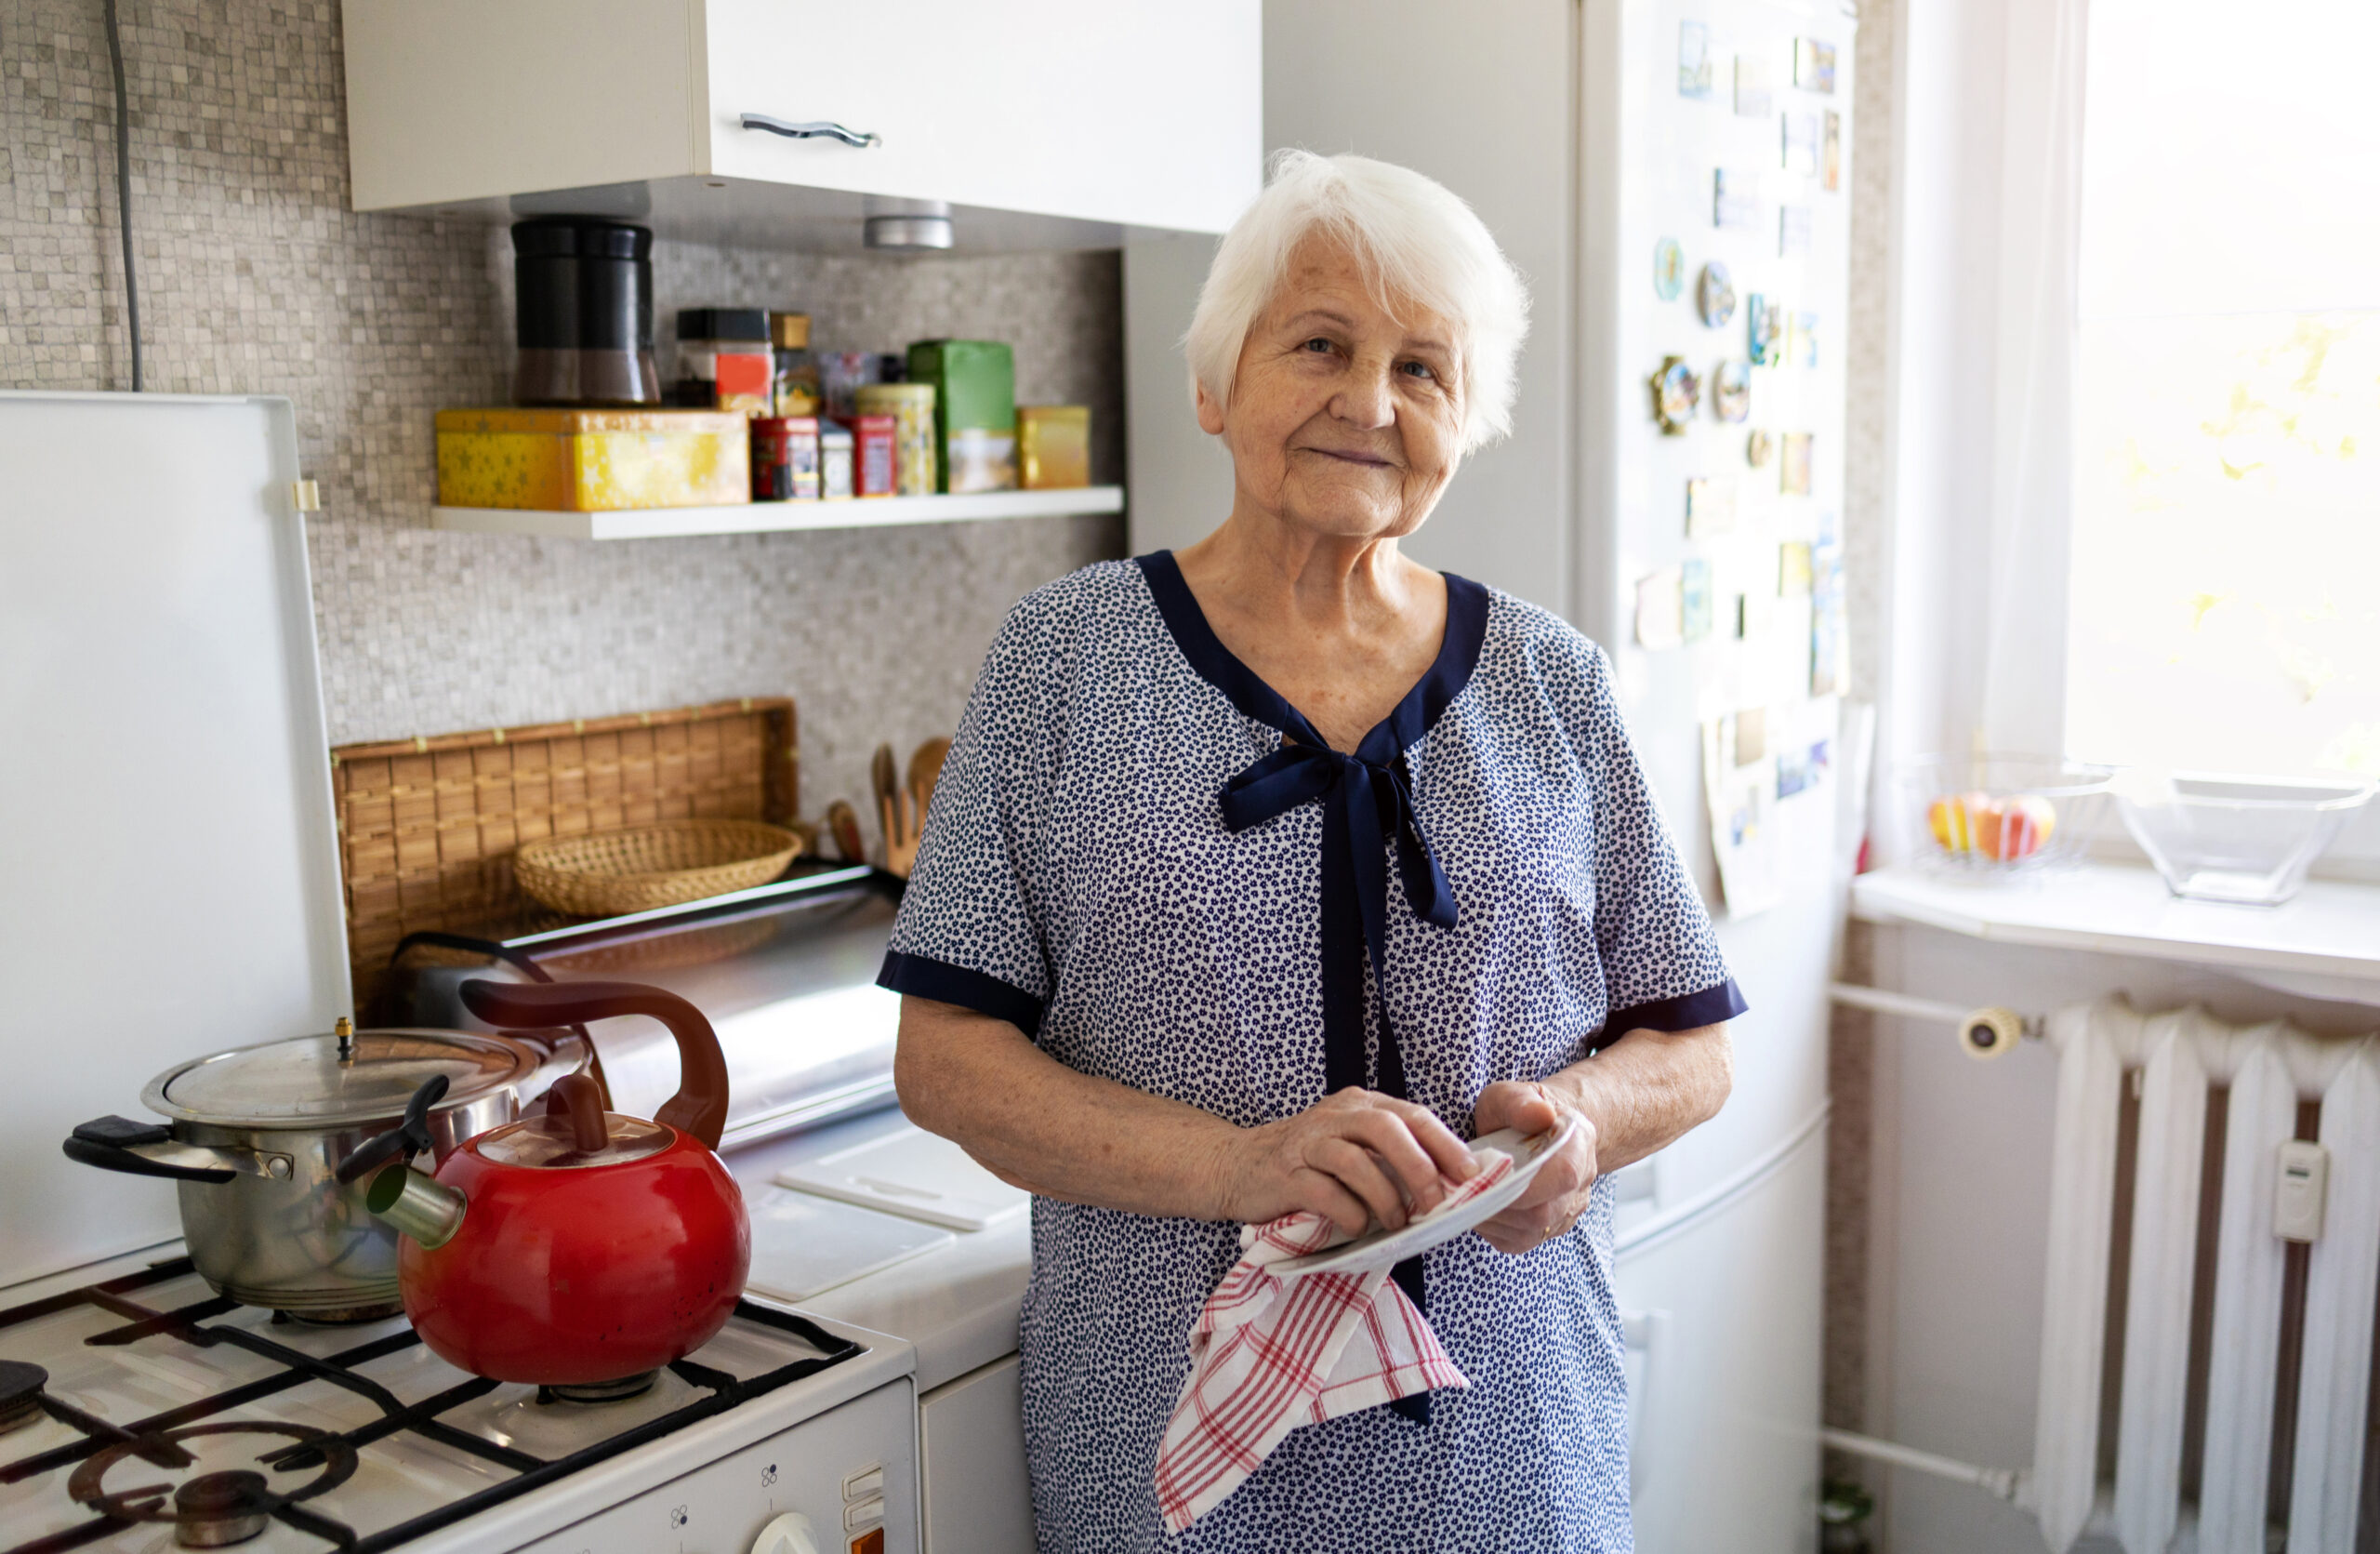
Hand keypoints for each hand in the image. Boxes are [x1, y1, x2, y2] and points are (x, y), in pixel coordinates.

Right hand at [1213, 1088, 1479, 1236]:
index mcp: (1360, 1106)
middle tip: (1436, 1204)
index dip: (1445, 1144)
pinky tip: (1357, 1229)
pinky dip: (1348, 1214)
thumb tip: (1446, 1189)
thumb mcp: (1351, 1148)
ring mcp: (1308, 1143)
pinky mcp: (1285, 1174)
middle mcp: (1335, 1117)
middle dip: (1418, 1167)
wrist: (1236, 1167)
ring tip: (1396, 1223)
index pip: (1412, 1116)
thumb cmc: (1307, 1165)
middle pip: (1386, 1129)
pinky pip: (1323, 1192)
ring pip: (1355, 1160)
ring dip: (1384, 1197)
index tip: (1471, 1174)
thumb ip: (1390, 1159)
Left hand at [1470, 1080, 1599, 1254]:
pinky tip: (1478, 1207)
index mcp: (1578, 1143)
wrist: (1536, 1128)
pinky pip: (1519, 1241)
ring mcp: (1567, 1210)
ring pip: (1529, 1231)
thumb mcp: (1511, 1094)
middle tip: (1463, 1191)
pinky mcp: (1548, 1230)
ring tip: (1466, 1197)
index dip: (1524, 1186)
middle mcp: (1580, 1182)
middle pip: (1543, 1211)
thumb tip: (1539, 1115)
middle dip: (1497, 1205)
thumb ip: (1521, 1102)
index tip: (1485, 1181)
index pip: (1563, 1175)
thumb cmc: (1519, 1110)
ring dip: (1491, 1218)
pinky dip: (1492, 1228)